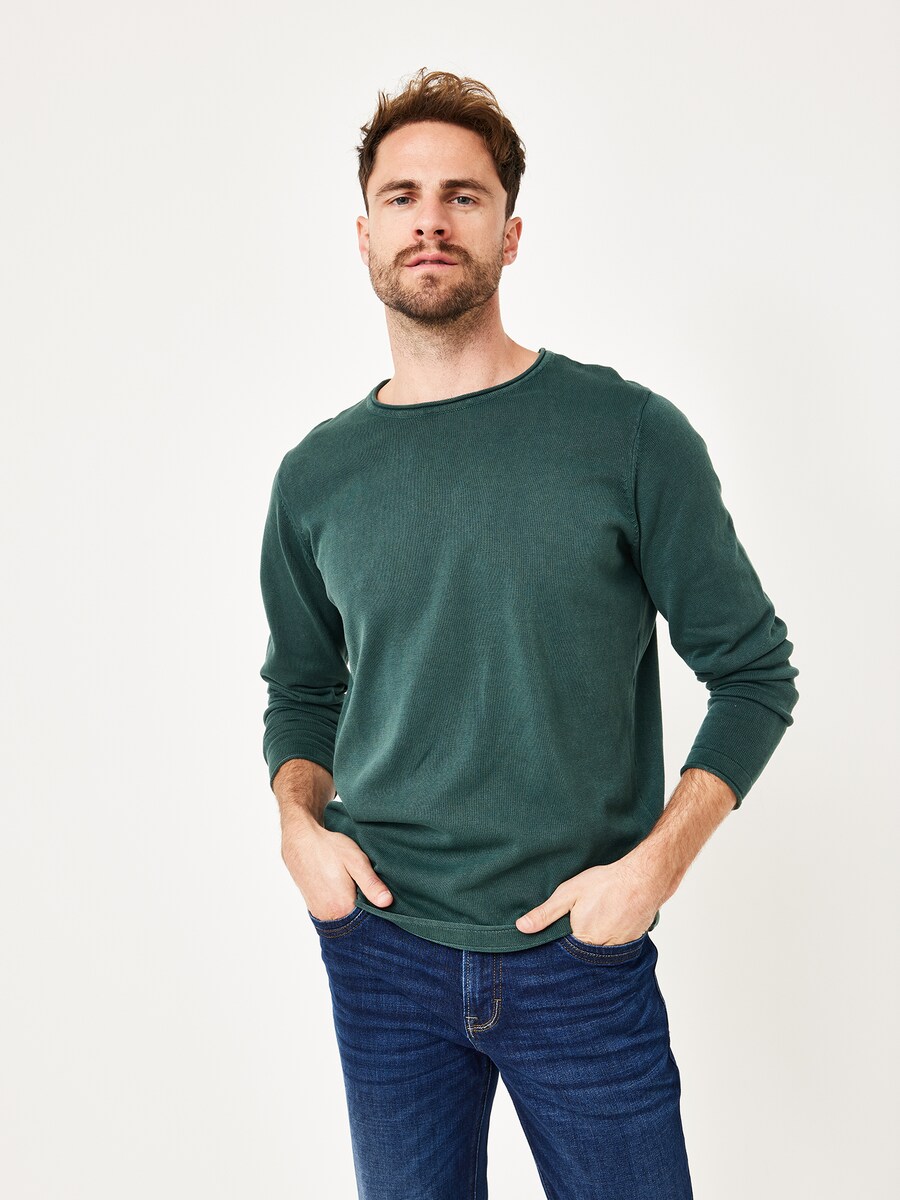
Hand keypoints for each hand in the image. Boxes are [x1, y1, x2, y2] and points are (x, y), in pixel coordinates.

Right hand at [281, 821, 392, 920]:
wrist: (300, 840)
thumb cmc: (328, 847)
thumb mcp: (355, 860)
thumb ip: (371, 883)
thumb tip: (387, 902)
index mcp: (342, 907)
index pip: (368, 920)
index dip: (379, 911)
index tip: (384, 899)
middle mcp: (329, 915)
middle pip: (356, 921)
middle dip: (367, 910)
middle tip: (371, 889)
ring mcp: (319, 913)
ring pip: (345, 917)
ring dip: (354, 907)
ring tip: (356, 887)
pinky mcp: (314, 908)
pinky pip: (334, 913)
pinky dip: (343, 906)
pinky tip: (345, 889)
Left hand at [515, 853, 661, 944]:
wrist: (643, 879)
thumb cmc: (606, 884)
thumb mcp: (569, 893)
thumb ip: (546, 913)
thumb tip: (522, 928)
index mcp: (582, 940)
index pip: (563, 954)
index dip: (557, 946)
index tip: (556, 936)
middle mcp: (601, 951)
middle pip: (581, 956)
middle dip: (575, 946)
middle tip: (578, 924)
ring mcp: (618, 950)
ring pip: (597, 954)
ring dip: (592, 945)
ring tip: (594, 923)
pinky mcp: (630, 946)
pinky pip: (614, 950)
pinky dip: (608, 941)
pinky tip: (607, 925)